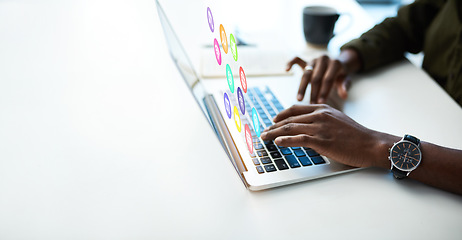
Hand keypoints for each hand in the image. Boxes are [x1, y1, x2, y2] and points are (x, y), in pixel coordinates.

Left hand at [260, 104, 391, 167]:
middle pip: (289, 119)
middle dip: (273, 126)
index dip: (281, 115)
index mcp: (322, 108)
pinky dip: (286, 140)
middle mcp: (319, 115)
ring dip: (274, 134)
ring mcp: (320, 127)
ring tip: (264, 138)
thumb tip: (307, 127)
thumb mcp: (337, 120)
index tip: (272, 121)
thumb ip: (322, 120)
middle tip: (263, 132)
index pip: (295, 109)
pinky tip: (277, 142)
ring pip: (291, 128)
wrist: (371, 143)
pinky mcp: (322, 141)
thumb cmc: (356, 135)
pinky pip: (299, 139)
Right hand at [286, 49, 361, 103]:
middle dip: (313, 92)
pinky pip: (296, 59)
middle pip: (316, 77)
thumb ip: (344, 86)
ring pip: (306, 73)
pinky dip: (290, 63)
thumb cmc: (341, 74)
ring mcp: (314, 59)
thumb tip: (344, 96)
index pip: (328, 79)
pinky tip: (286, 70)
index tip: (320, 103)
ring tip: (299, 99)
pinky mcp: (306, 60)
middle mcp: (324, 59)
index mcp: (335, 63)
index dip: (324, 91)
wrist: (338, 63)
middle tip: (311, 104)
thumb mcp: (345, 79)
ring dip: (302, 87)